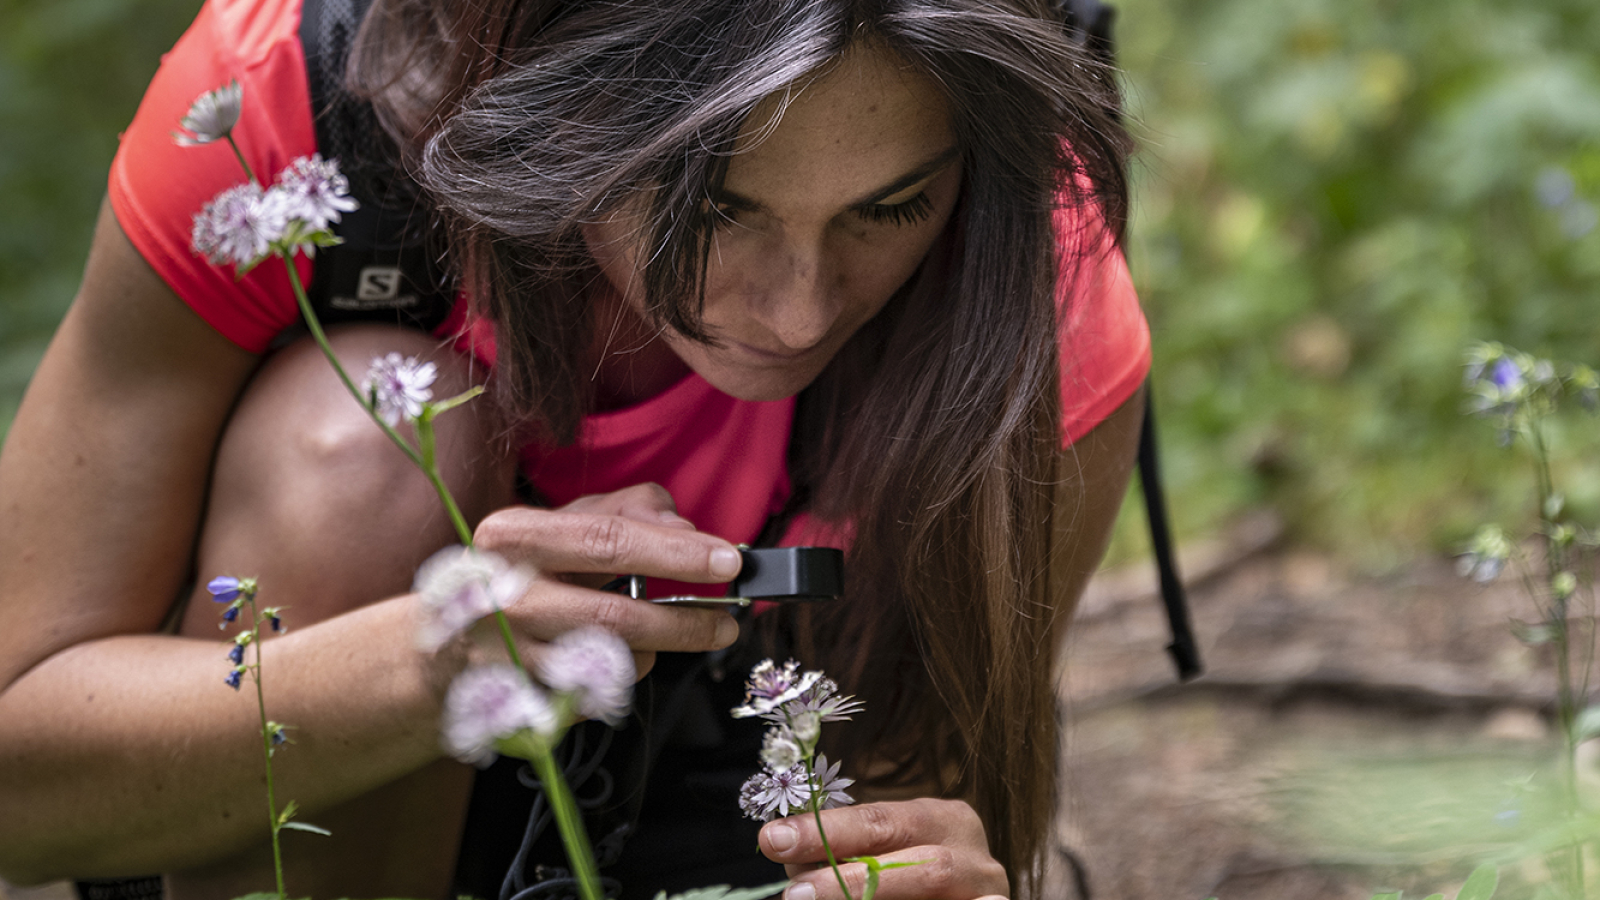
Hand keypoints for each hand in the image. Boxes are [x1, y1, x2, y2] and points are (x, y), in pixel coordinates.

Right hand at [471, 483, 742, 675]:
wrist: (444, 640)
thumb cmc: (522, 569)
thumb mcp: (563, 521)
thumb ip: (627, 510)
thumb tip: (684, 526)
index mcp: (513, 537)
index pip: (607, 541)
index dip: (675, 553)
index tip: (728, 561)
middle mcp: (505, 597)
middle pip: (614, 613)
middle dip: (685, 618)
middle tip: (728, 618)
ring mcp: (509, 656)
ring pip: (611, 660)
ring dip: (662, 646)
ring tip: (695, 631)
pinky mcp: (519, 702)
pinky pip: (598, 693)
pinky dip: (626, 673)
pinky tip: (628, 654)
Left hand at [759, 798, 1009, 899]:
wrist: (952, 895)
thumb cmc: (908, 877)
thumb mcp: (881, 855)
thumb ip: (844, 855)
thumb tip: (792, 861)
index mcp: (946, 821)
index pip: (881, 821)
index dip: (826, 831)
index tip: (774, 839)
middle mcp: (978, 857)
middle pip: (917, 865)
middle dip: (849, 881)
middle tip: (794, 894)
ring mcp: (991, 894)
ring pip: (933, 891)